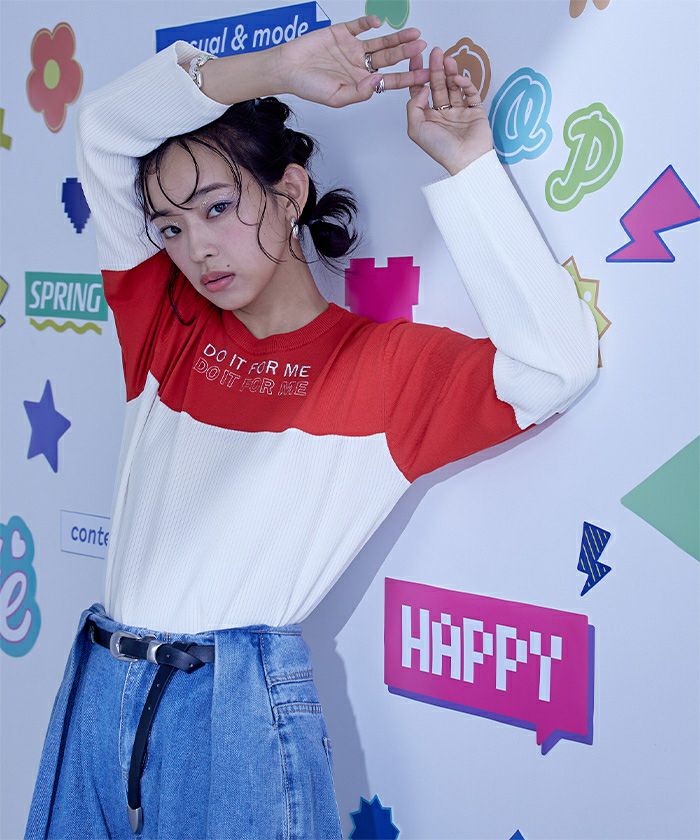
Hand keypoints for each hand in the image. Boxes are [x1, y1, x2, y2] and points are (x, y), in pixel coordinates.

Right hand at [277, 15, 430, 107]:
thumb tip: (378, 81)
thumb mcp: (336, 97)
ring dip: (397, 38)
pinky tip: (379, 22)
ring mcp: (352, 48)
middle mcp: (360, 65)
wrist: (287, 68)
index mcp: (361, 83)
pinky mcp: (341, 33)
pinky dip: (368, 23)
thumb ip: (359, 92)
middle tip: (423, 48)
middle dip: (407, 54)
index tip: (424, 76)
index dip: (408, 78)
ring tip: (414, 34)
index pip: (390, 80)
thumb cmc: (308, 87)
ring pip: (380, 42)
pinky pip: (358, 26)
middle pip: (389, 58)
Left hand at [406, 47, 493, 174]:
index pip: (421, 91)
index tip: (417, 59)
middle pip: (438, 85)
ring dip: (450, 72)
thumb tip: (422, 88)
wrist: (466, 160)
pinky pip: (470, 92)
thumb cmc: (441, 149)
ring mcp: (459, 111)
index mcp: (427, 118)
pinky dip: (465, 84)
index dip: (419, 75)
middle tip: (436, 52)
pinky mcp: (475, 110)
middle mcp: (442, 113)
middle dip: (436, 68)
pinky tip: (458, 79)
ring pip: (453, 86)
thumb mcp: (416, 128)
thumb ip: (414, 106)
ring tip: (447, 59)